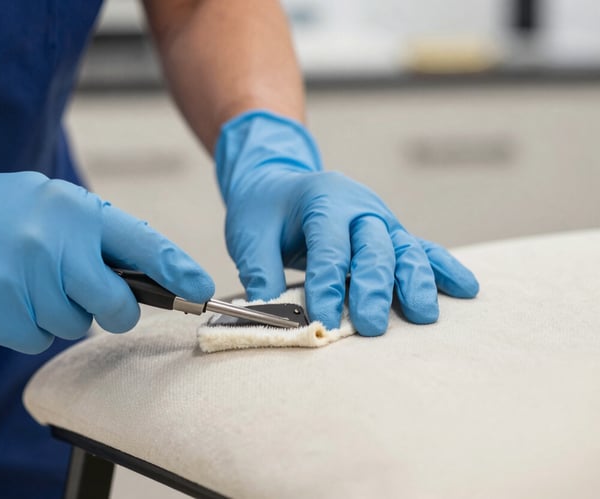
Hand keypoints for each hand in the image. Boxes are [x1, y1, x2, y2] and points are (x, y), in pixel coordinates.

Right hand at [0, 140, 213, 352]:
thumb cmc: (2, 211)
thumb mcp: (54, 203)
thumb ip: (99, 236)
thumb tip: (152, 276)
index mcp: (76, 211)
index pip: (143, 245)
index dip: (178, 272)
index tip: (202, 291)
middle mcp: (54, 245)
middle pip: (115, 306)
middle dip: (113, 310)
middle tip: (94, 298)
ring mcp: (22, 280)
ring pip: (72, 327)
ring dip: (59, 313)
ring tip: (29, 280)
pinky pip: (34, 341)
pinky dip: (27, 326)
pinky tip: (6, 294)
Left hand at [215, 111, 477, 334]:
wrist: (278, 183)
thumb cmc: (264, 210)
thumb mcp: (248, 235)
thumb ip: (260, 273)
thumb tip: (269, 316)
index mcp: (323, 200)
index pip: (329, 247)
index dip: (327, 286)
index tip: (323, 321)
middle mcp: (360, 207)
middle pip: (375, 248)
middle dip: (374, 289)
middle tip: (371, 328)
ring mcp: (381, 219)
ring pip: (406, 249)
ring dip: (417, 282)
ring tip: (424, 316)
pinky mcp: (391, 234)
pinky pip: (421, 249)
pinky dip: (443, 268)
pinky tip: (466, 288)